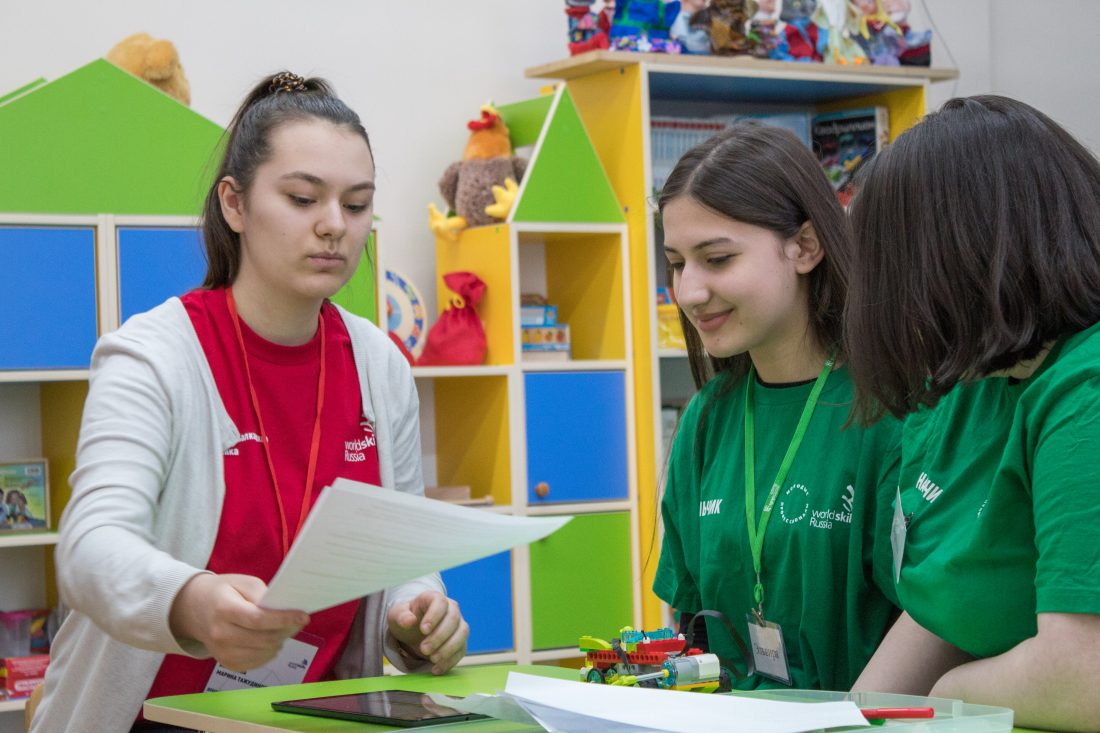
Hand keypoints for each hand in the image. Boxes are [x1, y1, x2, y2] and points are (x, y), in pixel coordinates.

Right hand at [169, 573, 308, 671]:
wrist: (195, 609)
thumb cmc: (224, 592)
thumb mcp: (243, 583)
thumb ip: (263, 595)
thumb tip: (283, 609)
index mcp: (224, 609)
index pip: (258, 619)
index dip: (283, 619)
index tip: (304, 616)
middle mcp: (220, 634)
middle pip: (263, 639)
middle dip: (286, 631)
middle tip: (298, 622)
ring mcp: (222, 652)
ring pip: (263, 653)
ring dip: (280, 641)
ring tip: (283, 629)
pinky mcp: (227, 663)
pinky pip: (257, 662)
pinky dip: (270, 652)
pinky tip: (270, 640)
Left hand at [387, 591, 467, 673]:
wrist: (413, 630)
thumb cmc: (406, 618)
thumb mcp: (397, 615)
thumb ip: (401, 616)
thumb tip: (409, 620)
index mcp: (434, 598)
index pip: (440, 602)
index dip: (434, 615)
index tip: (423, 630)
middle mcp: (451, 609)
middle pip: (453, 619)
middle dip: (439, 636)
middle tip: (424, 649)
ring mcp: (458, 625)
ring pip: (462, 634)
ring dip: (449, 648)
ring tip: (432, 660)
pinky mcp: (460, 641)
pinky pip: (461, 650)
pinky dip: (450, 661)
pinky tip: (436, 669)